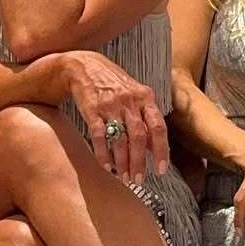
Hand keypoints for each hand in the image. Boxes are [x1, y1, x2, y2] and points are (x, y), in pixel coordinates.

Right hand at [59, 50, 169, 182]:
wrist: (82, 66)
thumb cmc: (112, 83)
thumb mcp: (135, 94)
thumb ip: (146, 118)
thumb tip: (154, 146)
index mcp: (144, 97)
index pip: (158, 127)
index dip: (161, 150)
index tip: (161, 170)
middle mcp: (129, 101)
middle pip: (139, 137)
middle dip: (139, 162)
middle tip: (138, 179)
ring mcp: (110, 105)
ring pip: (120, 139)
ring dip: (122, 162)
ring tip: (124, 176)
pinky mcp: (91, 109)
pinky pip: (98, 136)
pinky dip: (103, 154)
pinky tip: (106, 165)